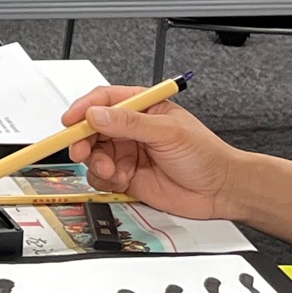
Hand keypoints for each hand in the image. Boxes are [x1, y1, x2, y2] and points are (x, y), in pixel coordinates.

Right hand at [61, 86, 242, 220]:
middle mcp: (130, 130)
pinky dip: (104, 180)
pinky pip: (101, 177)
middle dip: (82, 140)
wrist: (220, 191)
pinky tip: (120, 180)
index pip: (104, 101)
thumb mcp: (168, 132)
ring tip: (112, 170)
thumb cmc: (205, 155)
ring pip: (93, 154)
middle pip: (91, 128)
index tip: (71, 120)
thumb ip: (129, 123)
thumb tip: (97, 115)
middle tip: (81, 151)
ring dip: (96, 163)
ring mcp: (126, 153)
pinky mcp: (126, 177)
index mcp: (141, 109)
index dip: (83, 109)